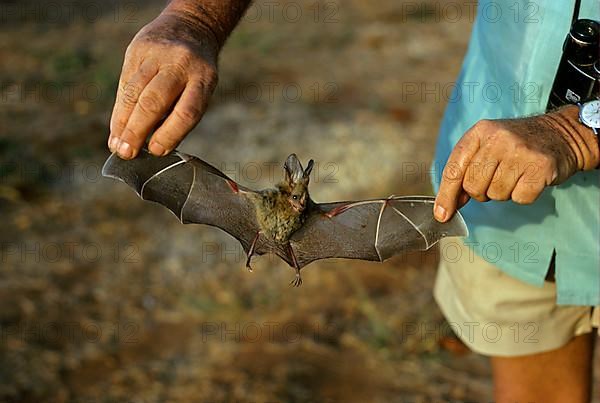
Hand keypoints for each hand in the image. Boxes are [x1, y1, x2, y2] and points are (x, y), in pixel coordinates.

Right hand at [108, 11, 218, 158]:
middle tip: (127, 153)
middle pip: (154, 101)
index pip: (187, 111)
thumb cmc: (196, 72)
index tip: (156, 151)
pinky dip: (120, 109)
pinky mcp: (137, 49)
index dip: (170, 134)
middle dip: (137, 130)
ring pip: (134, 92)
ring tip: (117, 145)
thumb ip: (181, 114)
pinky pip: (125, 84)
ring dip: (122, 122)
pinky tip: (117, 128)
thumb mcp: (201, 89)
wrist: (190, 27)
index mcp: (203, 78)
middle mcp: (180, 64)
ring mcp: (157, 55)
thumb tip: (154, 147)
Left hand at [434, 106, 599, 221]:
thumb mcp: (485, 147)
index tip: (441, 215)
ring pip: (495, 195)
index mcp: (479, 132)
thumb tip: (447, 206)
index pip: (454, 169)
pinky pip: (519, 198)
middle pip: (473, 186)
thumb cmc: (514, 146)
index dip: (446, 195)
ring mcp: (521, 152)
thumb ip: (464, 171)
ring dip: (503, 192)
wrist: (560, 134)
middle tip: (495, 179)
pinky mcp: (541, 167)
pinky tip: (528, 179)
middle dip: (481, 192)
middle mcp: (498, 139)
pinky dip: (522, 195)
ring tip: (514, 175)